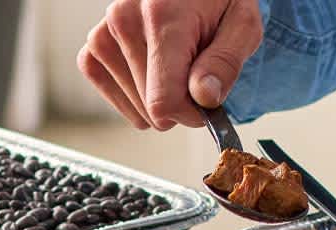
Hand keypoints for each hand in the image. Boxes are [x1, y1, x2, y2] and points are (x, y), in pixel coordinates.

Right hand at [80, 0, 262, 129]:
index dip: (192, 113)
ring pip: (136, 110)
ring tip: (175, 63)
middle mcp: (123, 21)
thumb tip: (204, 98)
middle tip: (194, 71)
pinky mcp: (93, 49)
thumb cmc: (217, 3)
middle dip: (180, 102)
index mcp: (161, 15)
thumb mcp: (242, 24)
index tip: (208, 100)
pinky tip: (154, 75)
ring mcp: (102, 36)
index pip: (164, 100)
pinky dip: (138, 99)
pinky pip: (115, 100)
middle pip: (152, 109)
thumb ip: (226, 61)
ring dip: (161, 98)